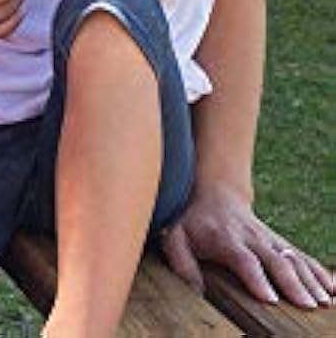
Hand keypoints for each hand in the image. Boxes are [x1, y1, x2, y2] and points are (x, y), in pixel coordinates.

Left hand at [161, 180, 333, 309]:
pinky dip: (320, 271)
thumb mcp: (176, 237)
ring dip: (310, 280)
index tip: (270, 299)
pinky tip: (333, 288)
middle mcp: (252, 238)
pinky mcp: (281, 243)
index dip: (257, 278)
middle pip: (275, 260)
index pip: (244, 260)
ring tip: (323, 300)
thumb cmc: (193, 222)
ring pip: (294, 258)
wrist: (216, 193)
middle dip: (292, 283)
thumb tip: (195, 291)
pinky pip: (304, 257)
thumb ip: (181, 263)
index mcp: (226, 240)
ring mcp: (270, 240)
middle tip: (306, 304)